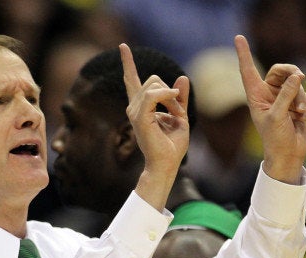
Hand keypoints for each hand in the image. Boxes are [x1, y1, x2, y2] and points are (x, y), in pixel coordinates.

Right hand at [119, 43, 189, 209]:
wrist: (167, 164)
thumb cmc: (172, 145)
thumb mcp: (180, 116)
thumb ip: (179, 98)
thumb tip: (182, 78)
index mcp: (141, 107)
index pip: (131, 80)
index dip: (128, 63)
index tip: (123, 46)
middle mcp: (134, 107)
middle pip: (154, 79)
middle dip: (171, 92)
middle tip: (178, 113)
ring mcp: (134, 111)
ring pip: (155, 85)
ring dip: (173, 99)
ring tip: (176, 118)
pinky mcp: (139, 117)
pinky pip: (153, 95)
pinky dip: (168, 96)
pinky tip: (175, 102)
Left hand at [234, 35, 305, 183]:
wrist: (288, 155)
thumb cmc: (275, 138)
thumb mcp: (278, 116)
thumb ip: (286, 95)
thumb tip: (297, 76)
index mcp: (255, 95)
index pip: (248, 70)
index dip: (243, 53)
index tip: (238, 37)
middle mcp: (267, 94)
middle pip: (281, 70)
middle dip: (292, 73)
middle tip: (299, 77)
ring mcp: (282, 98)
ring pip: (296, 83)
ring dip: (301, 97)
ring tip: (299, 113)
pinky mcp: (295, 104)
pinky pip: (305, 94)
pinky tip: (302, 117)